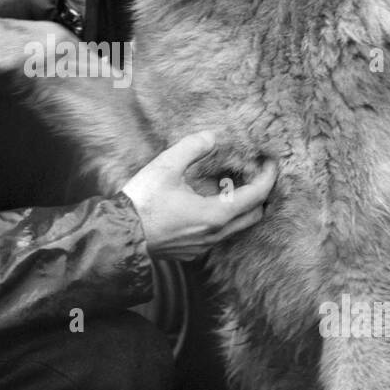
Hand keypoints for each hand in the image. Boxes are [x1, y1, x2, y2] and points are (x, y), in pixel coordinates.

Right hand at [120, 132, 277, 260]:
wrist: (118, 236)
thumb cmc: (142, 202)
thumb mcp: (166, 166)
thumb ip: (193, 147)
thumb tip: (212, 136)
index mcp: (216, 214)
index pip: (257, 195)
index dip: (269, 176)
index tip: (271, 162)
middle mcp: (215, 234)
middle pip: (253, 216)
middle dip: (261, 195)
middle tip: (257, 174)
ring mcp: (203, 247)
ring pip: (236, 228)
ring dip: (241, 207)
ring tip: (233, 185)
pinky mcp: (190, 252)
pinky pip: (217, 235)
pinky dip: (223, 218)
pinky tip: (208, 203)